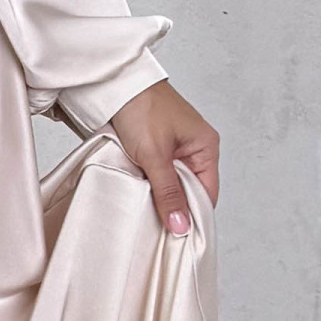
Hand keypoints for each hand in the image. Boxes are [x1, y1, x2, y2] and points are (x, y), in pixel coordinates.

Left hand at [107, 81, 218, 234]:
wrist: (114, 83)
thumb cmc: (141, 108)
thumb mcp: (154, 155)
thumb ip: (167, 192)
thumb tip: (181, 226)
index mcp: (206, 147)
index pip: (207, 193)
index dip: (194, 216)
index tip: (177, 238)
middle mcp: (194, 148)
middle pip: (189, 190)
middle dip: (174, 208)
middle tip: (157, 229)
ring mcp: (174, 147)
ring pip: (171, 183)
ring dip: (159, 195)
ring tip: (146, 213)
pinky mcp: (155, 147)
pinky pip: (157, 174)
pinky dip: (148, 184)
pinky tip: (138, 194)